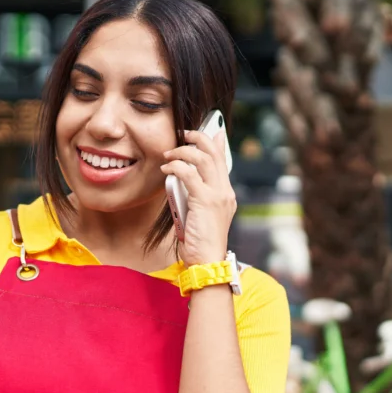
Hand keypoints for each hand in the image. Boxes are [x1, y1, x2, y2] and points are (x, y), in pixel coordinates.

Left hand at [161, 129, 236, 265]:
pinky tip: (166, 168)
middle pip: (214, 152)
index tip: (205, 131)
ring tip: (169, 154)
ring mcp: (217, 195)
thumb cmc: (199, 242)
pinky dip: (176, 167)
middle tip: (184, 134)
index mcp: (225, 193)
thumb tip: (181, 179)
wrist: (207, 261)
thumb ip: (194, 196)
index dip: (215, 142)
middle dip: (199, 137)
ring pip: (202, 158)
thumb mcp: (198, 214)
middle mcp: (225, 191)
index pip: (223, 159)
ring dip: (183, 151)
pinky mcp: (205, 201)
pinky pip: (189, 174)